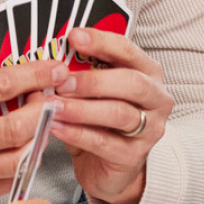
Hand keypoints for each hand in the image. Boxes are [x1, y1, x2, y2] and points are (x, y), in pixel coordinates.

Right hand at [0, 61, 65, 203]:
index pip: (1, 86)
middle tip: (50, 100)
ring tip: (37, 126)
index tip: (55, 69)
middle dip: (43, 111)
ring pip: (17, 160)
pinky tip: (19, 150)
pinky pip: (4, 182)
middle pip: (17, 128)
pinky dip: (18, 164)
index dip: (35, 76)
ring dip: (37, 141)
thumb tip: (16, 81)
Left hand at [48, 28, 173, 203]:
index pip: (128, 51)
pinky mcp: (134, 156)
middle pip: (131, 82)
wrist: (109, 166)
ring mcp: (150, 129)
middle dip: (93, 80)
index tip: (74, 37)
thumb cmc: (101, 122)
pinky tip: (55, 127)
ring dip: (81, 108)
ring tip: (53, 106)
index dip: (101, 42)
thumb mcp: (93, 93)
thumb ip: (80, 74)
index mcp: (148, 73)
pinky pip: (104, 142)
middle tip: (61, 81)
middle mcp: (156, 98)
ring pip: (119, 113)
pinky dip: (76, 133)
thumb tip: (48, 61)